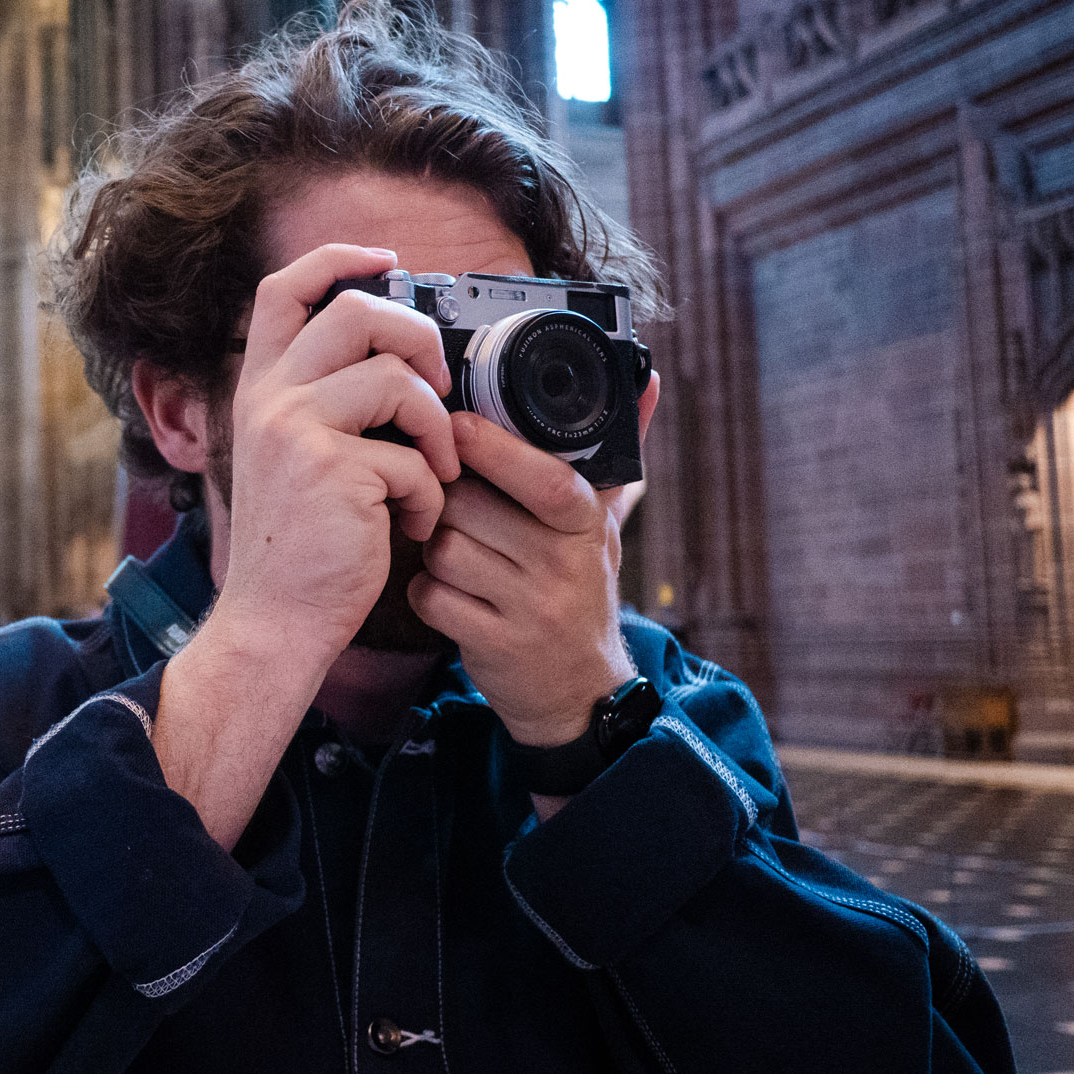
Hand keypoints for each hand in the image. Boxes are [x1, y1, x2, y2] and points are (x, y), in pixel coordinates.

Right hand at [155, 243, 461, 847]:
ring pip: (397, 381)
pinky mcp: (333, 470)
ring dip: (436, 428)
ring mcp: (296, 430)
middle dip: (418, 339)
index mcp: (258, 389)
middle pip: (357, 311)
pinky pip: (412, 457)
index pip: (284, 290)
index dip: (337, 259)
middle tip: (438, 387)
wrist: (274, 621)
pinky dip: (429, 495)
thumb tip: (399, 361)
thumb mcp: (291, 459)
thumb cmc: (298, 549)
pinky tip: (412, 525)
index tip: (387, 260)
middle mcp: (269, 399)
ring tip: (435, 473)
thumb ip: (324, 405)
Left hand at [407, 373, 659, 748]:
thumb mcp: (602, 525)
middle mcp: (563, 566)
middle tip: (449, 501)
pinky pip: (432, 597)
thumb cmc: (580, 591)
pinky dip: (428, 591)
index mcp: (587, 525)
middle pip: (472, 506)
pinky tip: (447, 591)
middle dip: (448, 499)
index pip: (544, 478)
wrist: (580, 693)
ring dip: (435, 547)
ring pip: (445, 548)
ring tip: (456, 550)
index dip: (495, 448)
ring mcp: (528, 609)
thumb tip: (645, 380)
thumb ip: (615, 455)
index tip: (456, 422)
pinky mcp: (493, 645)